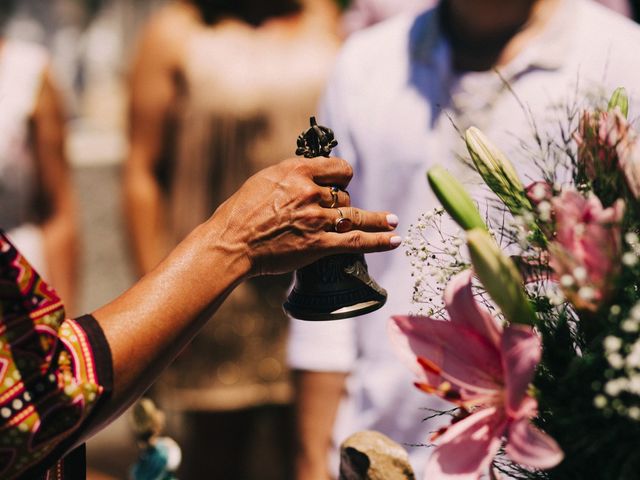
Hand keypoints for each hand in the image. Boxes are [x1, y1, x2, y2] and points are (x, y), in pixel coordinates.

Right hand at [208, 156, 399, 275]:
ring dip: (375, 219)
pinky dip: (379, 240)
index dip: (343, 177)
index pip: (338, 168)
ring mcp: (315, 218)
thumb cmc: (242, 212)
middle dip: (342, 204)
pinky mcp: (317, 244)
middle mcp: (309, 191)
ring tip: (392, 221)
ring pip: (353, 215)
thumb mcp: (265, 180)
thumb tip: (312, 175)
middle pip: (344, 195)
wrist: (231, 242)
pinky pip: (356, 240)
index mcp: (296, 170)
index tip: (342, 184)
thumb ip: (292, 175)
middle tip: (334, 215)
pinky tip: (395, 239)